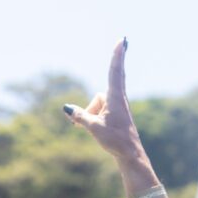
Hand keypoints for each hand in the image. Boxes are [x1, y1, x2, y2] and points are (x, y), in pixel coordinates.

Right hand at [63, 39, 141, 160]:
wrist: (131, 156)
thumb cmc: (115, 141)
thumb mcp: (94, 128)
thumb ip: (80, 116)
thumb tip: (66, 108)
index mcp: (116, 99)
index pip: (115, 72)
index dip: (117, 56)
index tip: (122, 41)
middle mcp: (118, 100)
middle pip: (107, 85)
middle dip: (112, 69)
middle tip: (124, 42)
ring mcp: (118, 108)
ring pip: (98, 103)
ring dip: (90, 113)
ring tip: (87, 128)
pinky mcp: (116, 116)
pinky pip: (100, 110)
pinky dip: (92, 116)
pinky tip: (83, 128)